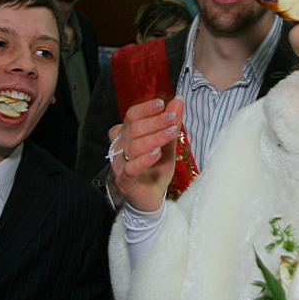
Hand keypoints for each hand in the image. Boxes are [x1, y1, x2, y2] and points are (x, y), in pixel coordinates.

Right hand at [108, 97, 182, 211]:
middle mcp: (120, 147)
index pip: (131, 115)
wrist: (152, 199)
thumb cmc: (156, 170)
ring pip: (133, 146)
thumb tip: (178, 100)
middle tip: (172, 118)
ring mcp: (120, 164)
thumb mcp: (168, 145)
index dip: (145, 108)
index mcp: (127, 135)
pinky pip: (130, 167)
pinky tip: (157, 153)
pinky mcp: (124, 180)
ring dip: (154, 137)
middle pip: (133, 128)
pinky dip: (144, 159)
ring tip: (171, 132)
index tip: (163, 103)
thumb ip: (172, 124)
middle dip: (155, 121)